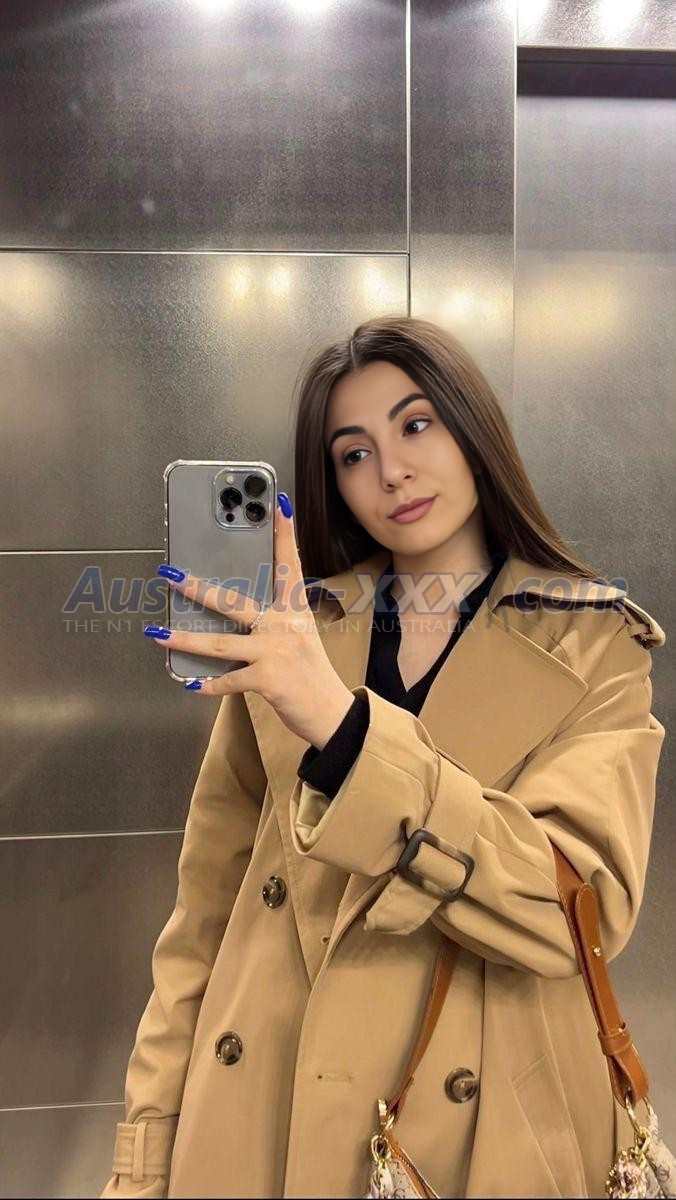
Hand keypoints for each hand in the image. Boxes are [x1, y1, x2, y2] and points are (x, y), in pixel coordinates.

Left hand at [147, 494, 355, 749]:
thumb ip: (272, 624)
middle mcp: (284, 625)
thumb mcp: (299, 639)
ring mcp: (275, 651)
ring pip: (219, 643)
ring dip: (185, 639)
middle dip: (197, 589)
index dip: (285, 533)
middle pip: (233, 602)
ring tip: (157, 634)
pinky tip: (190, 684)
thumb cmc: (311, 675)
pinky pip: (227, 680)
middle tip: (169, 575)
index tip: (278, 504)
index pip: (289, 565)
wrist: (331, 713)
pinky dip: (207, 685)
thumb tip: (229, 619)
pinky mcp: (267, 679)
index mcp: (294, 611)